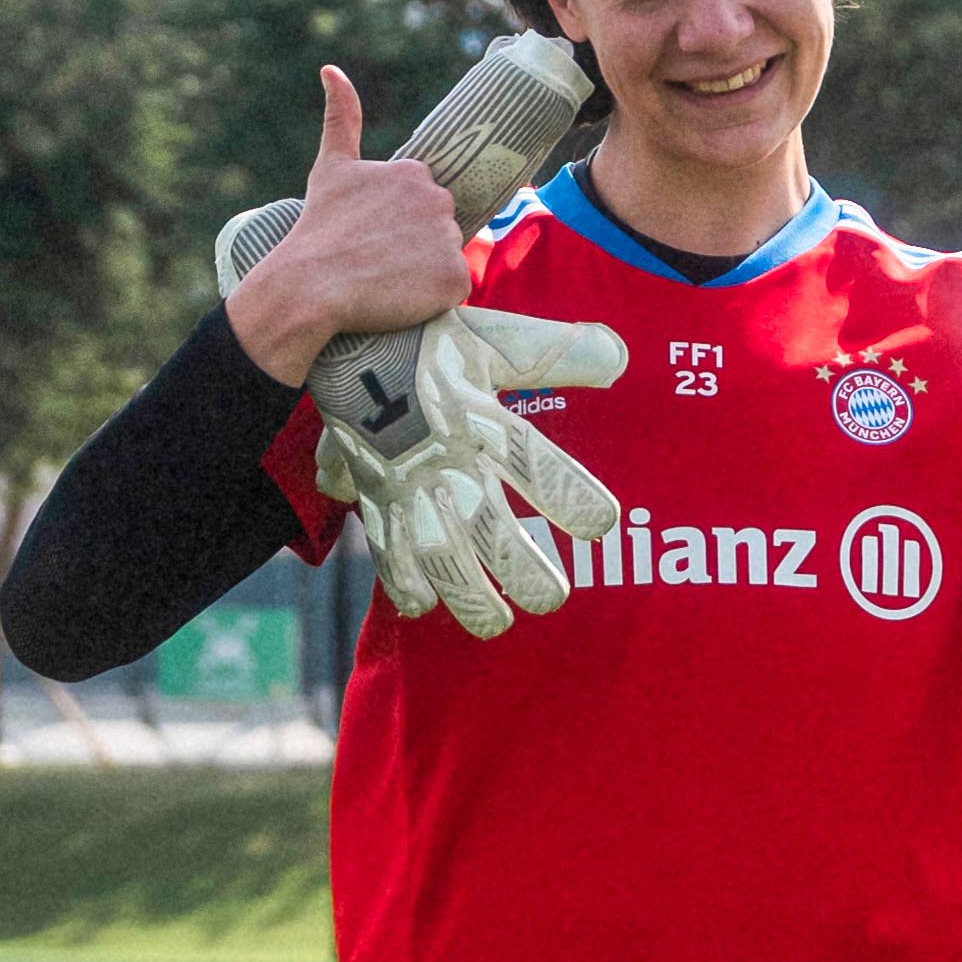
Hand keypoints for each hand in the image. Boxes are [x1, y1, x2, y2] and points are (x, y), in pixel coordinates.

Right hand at [227, 67, 474, 386]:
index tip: (371, 235)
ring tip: (384, 277)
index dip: (398, 224)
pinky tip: (401, 295)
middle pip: (439, 228)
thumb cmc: (318, 227)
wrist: (310, 283)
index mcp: (415, 173)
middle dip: (414, 244)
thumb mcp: (330, 167)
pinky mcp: (455, 277)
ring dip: (423, 270)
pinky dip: (434, 296)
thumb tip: (331, 68)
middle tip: (377, 258)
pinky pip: (454, 288)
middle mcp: (439, 200)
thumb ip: (340, 116)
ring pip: (446, 258)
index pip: (422, 203)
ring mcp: (449, 239)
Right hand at [318, 307, 630, 638]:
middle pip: (484, 524)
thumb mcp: (496, 341)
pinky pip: (383, 545)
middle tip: (552, 599)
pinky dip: (399, 578)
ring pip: (435, 551)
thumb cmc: (431, 342)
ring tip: (496, 626)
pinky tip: (421, 607)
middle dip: (518, 567)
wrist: (342, 336)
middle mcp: (441, 457)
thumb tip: (620, 359)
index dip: (566, 493)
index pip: (529, 460)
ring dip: (465, 593)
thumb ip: (557, 353)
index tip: (603, 524)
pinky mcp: (372, 494)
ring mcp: (403, 482)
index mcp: (477, 417)